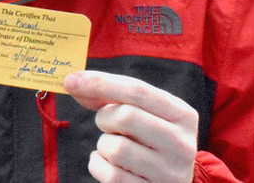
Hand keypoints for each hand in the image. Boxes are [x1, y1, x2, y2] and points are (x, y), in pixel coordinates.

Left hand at [63, 71, 196, 182]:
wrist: (170, 182)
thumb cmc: (149, 140)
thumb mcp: (144, 114)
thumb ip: (111, 96)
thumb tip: (74, 83)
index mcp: (182, 115)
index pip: (138, 91)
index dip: (101, 83)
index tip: (71, 80)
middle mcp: (181, 143)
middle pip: (126, 116)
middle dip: (104, 117)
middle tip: (107, 124)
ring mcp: (169, 172)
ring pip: (116, 148)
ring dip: (103, 144)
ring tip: (114, 147)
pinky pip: (110, 174)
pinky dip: (98, 164)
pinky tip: (108, 163)